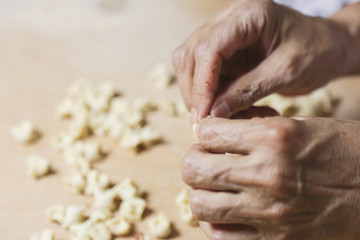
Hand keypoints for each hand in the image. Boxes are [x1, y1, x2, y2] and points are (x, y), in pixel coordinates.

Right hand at [173, 0, 350, 122]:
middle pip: (190, 55)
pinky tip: (236, 111)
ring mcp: (223, 35)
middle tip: (206, 123)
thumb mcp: (286, 72)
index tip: (203, 116)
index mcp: (247, 14)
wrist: (327, 47)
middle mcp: (228, 19)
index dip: (201, 85)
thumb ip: (247, 91)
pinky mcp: (225, 52)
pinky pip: (206, 77)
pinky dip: (215, 98)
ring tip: (229, 118)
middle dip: (196, 92)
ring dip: (203, 97)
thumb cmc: (316, 51)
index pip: (208, 48)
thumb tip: (212, 114)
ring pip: (192, 67)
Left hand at [182, 116, 359, 239]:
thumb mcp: (301, 126)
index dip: (205, 131)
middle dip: (194, 160)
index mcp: (274, 137)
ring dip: (200, 191)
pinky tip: (226, 212)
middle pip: (193, 168)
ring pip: (199, 204)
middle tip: (206, 159)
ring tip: (214, 186)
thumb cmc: (344, 151)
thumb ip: (254, 132)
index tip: (212, 135)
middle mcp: (267, 174)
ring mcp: (270, 212)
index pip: (207, 132)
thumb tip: (214, 136)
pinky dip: (214, 222)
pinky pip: (220, 236)